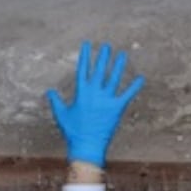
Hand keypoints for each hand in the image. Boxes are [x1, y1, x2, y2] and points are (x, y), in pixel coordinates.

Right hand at [47, 42, 144, 167]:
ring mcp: (107, 100)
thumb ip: (55, 101)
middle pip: (100, 70)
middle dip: (103, 56)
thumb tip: (49, 91)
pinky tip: (141, 78)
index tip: (87, 45)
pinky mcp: (117, 108)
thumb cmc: (72, 131)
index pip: (83, 69)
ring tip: (122, 54)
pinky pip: (128, 94)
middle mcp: (95, 93)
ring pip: (114, 78)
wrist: (87, 145)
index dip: (85, 55)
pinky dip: (135, 86)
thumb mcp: (61, 114)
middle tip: (107, 46)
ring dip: (119, 66)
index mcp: (81, 92)